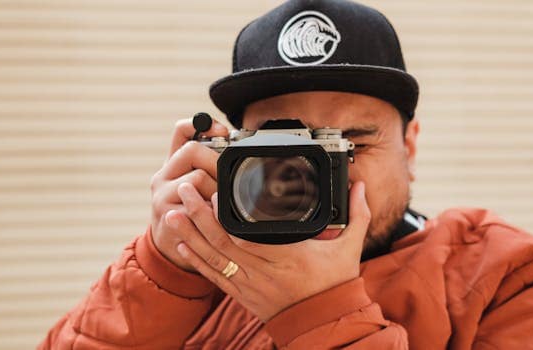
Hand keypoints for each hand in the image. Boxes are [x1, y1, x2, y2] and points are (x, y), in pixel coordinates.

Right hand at [149, 118, 227, 270]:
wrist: (170, 247)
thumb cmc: (190, 213)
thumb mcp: (196, 187)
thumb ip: (211, 168)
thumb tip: (237, 146)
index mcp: (171, 165)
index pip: (182, 131)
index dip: (203, 125)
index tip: (223, 131)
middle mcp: (162, 177)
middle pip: (192, 151)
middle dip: (216, 161)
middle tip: (227, 176)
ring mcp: (162, 197)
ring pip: (198, 178)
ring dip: (217, 189)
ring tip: (220, 203)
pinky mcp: (169, 217)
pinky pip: (199, 206)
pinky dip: (212, 211)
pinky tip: (215, 218)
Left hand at [166, 181, 369, 320]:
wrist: (323, 323)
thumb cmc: (335, 284)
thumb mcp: (349, 248)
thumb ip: (355, 215)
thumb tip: (360, 185)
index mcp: (288, 255)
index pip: (249, 234)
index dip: (226, 216)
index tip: (213, 192)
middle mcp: (264, 270)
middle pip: (223, 241)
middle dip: (199, 214)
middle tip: (184, 190)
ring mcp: (250, 284)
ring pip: (213, 258)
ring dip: (191, 234)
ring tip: (172, 213)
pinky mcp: (243, 295)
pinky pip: (214, 277)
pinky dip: (196, 262)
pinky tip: (181, 244)